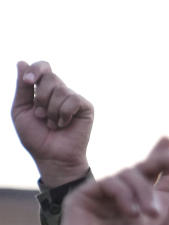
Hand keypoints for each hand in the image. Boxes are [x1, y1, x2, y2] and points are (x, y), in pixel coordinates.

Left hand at [11, 61, 92, 186]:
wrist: (51, 157)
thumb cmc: (35, 137)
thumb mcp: (20, 110)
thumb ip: (22, 88)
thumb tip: (22, 62)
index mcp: (43, 90)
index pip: (42, 67)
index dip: (35, 70)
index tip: (29, 82)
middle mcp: (59, 92)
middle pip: (50, 76)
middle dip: (41, 97)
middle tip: (41, 115)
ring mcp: (73, 99)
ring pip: (60, 90)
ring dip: (51, 110)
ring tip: (53, 124)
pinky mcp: (85, 108)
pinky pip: (73, 100)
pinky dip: (63, 114)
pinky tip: (64, 124)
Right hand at [34, 140, 168, 224]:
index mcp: (142, 206)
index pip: (157, 177)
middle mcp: (123, 198)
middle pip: (144, 168)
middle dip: (165, 160)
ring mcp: (103, 197)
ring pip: (129, 174)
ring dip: (144, 191)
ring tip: (151, 214)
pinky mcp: (84, 198)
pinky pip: (109, 182)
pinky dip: (124, 194)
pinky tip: (131, 214)